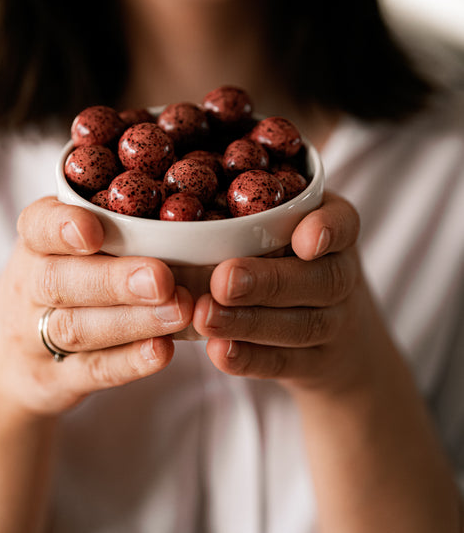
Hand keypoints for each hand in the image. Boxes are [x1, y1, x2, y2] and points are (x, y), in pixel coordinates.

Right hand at [0, 197, 192, 419]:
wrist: (6, 361)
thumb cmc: (60, 283)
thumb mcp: (64, 248)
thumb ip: (113, 225)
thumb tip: (184, 207)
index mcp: (34, 244)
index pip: (37, 227)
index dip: (61, 227)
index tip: (93, 230)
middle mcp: (29, 288)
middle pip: (59, 281)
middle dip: (113, 280)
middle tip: (162, 279)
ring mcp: (35, 338)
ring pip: (76, 328)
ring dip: (132, 320)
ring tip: (178, 311)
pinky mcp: (56, 380)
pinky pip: (91, 370)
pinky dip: (129, 362)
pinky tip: (163, 350)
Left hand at [192, 192, 379, 395]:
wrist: (342, 341)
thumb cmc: (290, 260)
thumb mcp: (288, 223)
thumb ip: (251, 205)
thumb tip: (188, 168)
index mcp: (335, 231)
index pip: (345, 223)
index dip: (328, 230)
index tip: (304, 239)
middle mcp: (342, 276)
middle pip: (320, 279)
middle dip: (269, 281)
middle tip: (222, 280)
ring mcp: (335, 325)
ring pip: (302, 324)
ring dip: (251, 322)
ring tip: (207, 317)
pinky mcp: (316, 364)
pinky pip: (287, 363)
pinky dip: (251, 359)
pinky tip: (219, 351)